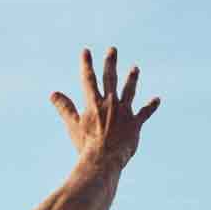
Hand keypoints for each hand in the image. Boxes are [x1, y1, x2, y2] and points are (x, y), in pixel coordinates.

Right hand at [51, 45, 158, 166]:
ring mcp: (124, 112)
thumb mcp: (73, 126)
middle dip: (110, 63)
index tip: (86, 51)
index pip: (88, 79)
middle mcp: (110, 103)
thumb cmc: (85, 145)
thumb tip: (53, 94)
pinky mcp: (135, 124)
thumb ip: (65, 108)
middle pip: (110, 78)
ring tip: (135, 68)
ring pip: (129, 91)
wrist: (103, 159)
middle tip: (112, 49)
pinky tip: (157, 100)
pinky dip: (151, 106)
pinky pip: (145, 113)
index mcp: (94, 103)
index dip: (86, 64)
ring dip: (132, 78)